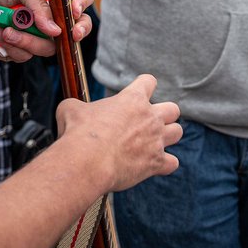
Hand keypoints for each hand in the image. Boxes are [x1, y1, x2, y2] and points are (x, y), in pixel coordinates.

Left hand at [0, 0, 93, 61]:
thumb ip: (39, 4)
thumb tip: (56, 31)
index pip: (78, 0)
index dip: (82, 5)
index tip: (73, 12)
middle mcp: (45, 19)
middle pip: (72, 30)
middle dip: (73, 33)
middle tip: (67, 34)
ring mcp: (33, 37)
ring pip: (47, 48)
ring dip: (26, 39)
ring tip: (4, 28)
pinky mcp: (17, 51)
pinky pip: (25, 56)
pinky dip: (11, 46)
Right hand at [56, 74, 182, 191]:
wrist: (87, 162)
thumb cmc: (78, 134)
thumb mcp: (70, 110)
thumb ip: (76, 105)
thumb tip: (70, 109)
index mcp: (132, 99)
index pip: (149, 81)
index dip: (143, 87)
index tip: (136, 95)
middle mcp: (150, 117)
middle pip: (173, 109)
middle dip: (164, 115)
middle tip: (147, 124)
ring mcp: (156, 139)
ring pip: (178, 132)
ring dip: (167, 138)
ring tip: (153, 144)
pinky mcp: (156, 162)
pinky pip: (172, 163)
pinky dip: (165, 165)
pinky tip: (153, 166)